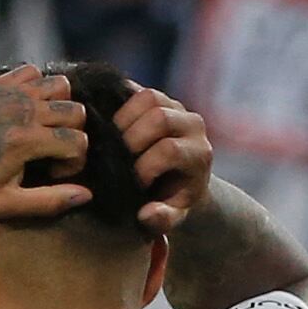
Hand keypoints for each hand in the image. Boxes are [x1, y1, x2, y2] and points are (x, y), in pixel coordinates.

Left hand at [0, 64, 94, 220]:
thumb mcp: (6, 204)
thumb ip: (49, 201)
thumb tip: (87, 194)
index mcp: (24, 141)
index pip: (78, 141)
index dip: (74, 161)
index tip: (53, 173)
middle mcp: (20, 110)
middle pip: (75, 110)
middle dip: (72, 133)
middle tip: (50, 152)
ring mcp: (7, 93)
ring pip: (59, 85)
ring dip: (60, 106)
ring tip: (42, 128)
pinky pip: (32, 71)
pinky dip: (38, 87)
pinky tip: (26, 110)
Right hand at [112, 83, 212, 233]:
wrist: (182, 180)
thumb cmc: (173, 201)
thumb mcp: (172, 216)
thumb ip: (163, 219)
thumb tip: (146, 214)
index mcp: (199, 154)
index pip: (169, 150)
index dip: (145, 165)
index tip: (136, 182)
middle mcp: (194, 126)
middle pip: (159, 117)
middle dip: (132, 138)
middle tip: (119, 157)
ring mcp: (177, 108)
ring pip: (148, 97)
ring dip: (124, 117)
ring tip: (114, 140)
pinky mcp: (160, 98)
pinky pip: (136, 89)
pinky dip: (117, 102)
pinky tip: (107, 124)